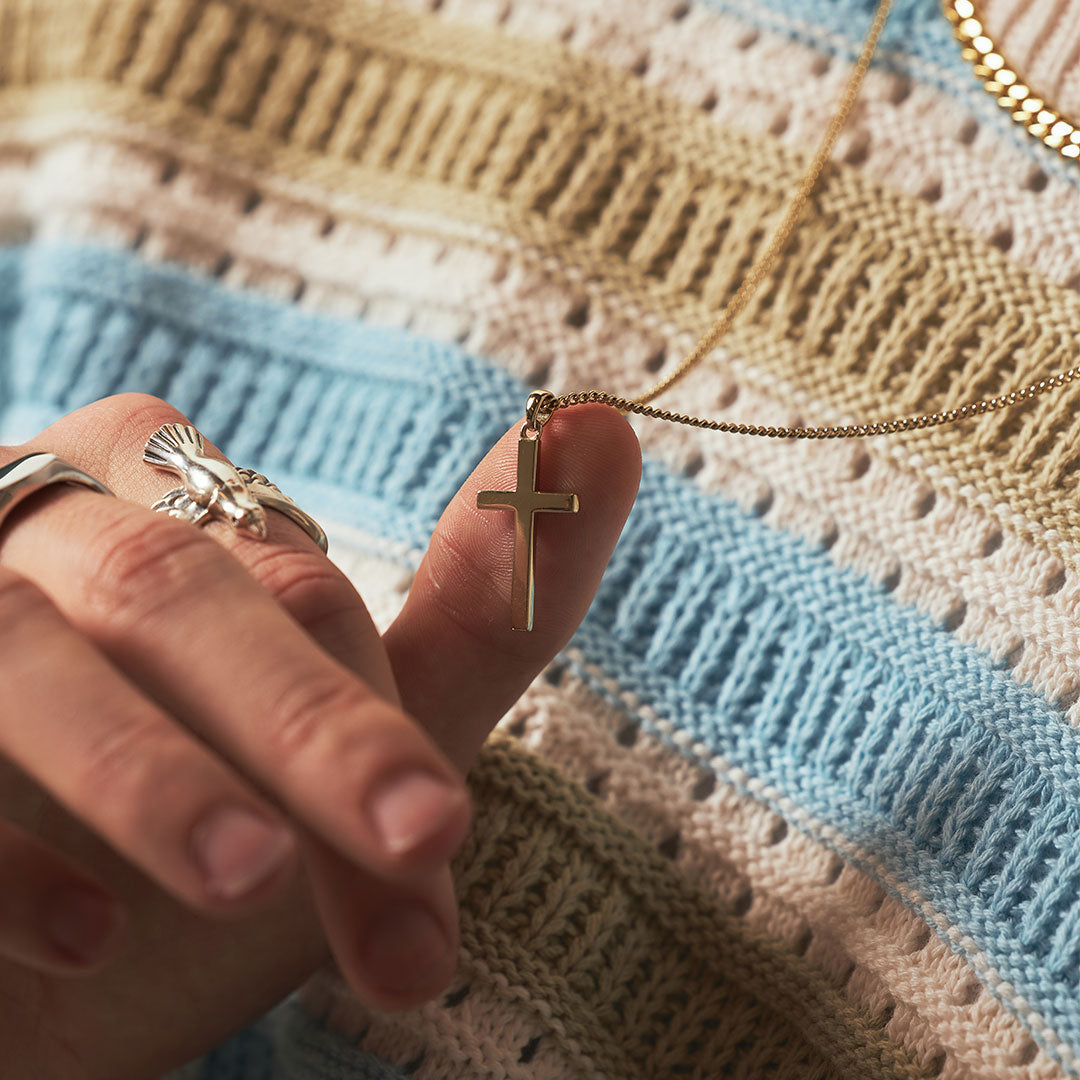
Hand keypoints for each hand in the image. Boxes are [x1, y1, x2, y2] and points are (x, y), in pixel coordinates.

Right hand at [0, 394, 640, 1077]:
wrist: (21, 950)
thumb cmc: (197, 809)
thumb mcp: (352, 724)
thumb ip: (477, 600)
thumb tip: (611, 425)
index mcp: (168, 506)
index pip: (294, 586)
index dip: (376, 720)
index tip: (438, 854)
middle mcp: (46, 532)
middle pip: (184, 595)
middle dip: (309, 730)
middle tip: (415, 838)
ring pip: (35, 656)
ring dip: (151, 772)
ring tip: (246, 879)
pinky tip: (73, 937)